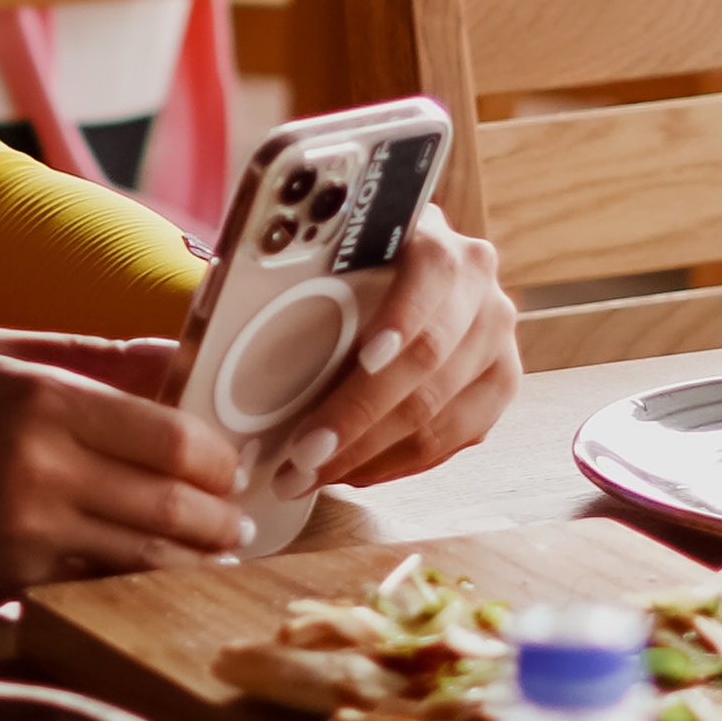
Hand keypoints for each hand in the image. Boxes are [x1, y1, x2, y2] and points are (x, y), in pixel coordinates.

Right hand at [0, 331, 248, 606]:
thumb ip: (94, 356)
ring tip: (214, 552)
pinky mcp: (10, 584)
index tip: (229, 463)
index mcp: (42, 399)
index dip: (218, 458)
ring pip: (149, 557)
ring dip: (195, 559)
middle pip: (175, 504)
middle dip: (221, 516)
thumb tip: (182, 356)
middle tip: (236, 519)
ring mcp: (26, 534)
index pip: (173, 437)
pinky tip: (155, 575)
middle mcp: (41, 468)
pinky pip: (102, 588)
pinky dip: (139, 584)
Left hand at [263, 203, 518, 502]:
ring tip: (309, 475)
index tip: (363, 359)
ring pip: (436, 415)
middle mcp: (482, 293)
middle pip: (427, 362)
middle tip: (301, 453)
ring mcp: (498, 346)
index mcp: (443, 245)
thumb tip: (223, 310)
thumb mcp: (341, 254)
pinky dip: (393, 464)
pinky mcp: (497, 392)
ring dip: (367, 454)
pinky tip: (349, 473)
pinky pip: (449, 443)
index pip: (431, 276)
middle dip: (357, 416)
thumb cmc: (359, 267)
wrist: (415, 276)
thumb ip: (308, 270)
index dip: (400, 320)